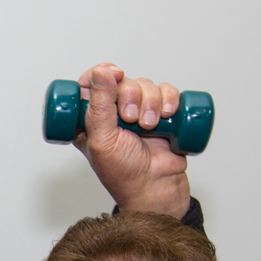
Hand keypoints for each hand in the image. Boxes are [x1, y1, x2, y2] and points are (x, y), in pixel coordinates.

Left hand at [73, 63, 191, 217]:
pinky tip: (168, 114)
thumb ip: (98, 106)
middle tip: (132, 119)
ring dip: (151, 100)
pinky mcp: (162, 115)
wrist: (156, 188)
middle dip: (130, 95)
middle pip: (122, 80)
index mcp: (91, 119)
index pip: (91, 82)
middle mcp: (113, 113)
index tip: (113, 76)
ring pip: (146, 84)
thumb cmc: (124, 173)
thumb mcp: (102, 140)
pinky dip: (170, 98)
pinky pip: (167, 92)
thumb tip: (100, 73)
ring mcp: (138, 113)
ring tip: (149, 126)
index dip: (101, 74)